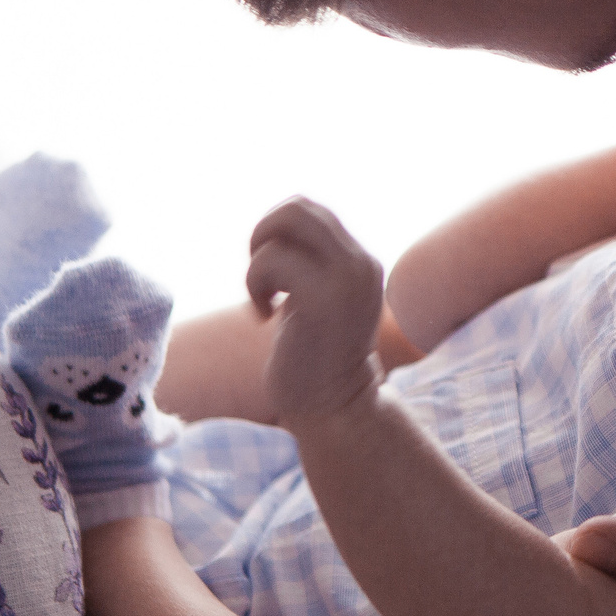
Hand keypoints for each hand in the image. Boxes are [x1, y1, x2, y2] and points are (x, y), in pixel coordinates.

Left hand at [247, 197, 386, 421]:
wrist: (334, 409)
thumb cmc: (314, 359)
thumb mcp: (319, 300)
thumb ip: (311, 264)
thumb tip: (272, 226)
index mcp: (361, 262)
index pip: (312, 210)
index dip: (276, 232)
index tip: (273, 276)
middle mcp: (360, 262)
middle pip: (298, 205)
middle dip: (263, 233)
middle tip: (261, 278)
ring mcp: (346, 278)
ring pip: (284, 224)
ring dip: (257, 262)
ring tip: (263, 299)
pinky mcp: (323, 298)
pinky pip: (270, 261)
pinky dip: (254, 284)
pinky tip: (263, 316)